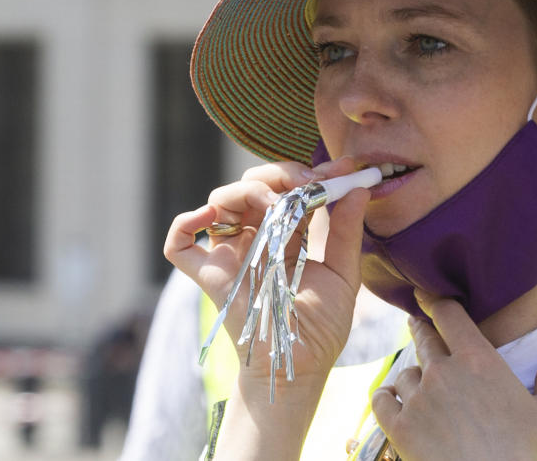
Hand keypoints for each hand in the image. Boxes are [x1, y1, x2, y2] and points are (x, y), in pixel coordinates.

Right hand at [163, 157, 370, 388]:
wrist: (299, 365)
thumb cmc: (321, 325)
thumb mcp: (343, 273)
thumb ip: (347, 231)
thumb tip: (357, 189)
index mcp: (285, 234)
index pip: (290, 190)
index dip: (310, 174)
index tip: (340, 170)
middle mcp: (255, 238)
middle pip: (252, 185)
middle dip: (278, 175)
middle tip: (305, 183)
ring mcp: (229, 254)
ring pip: (220, 201)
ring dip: (246, 190)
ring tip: (275, 205)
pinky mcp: (207, 274)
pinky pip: (179, 241)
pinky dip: (186, 221)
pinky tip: (211, 217)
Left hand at [371, 292, 536, 460]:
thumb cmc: (524, 453)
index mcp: (477, 360)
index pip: (449, 315)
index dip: (436, 301)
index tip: (426, 295)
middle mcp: (442, 371)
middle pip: (424, 338)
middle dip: (421, 330)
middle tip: (418, 325)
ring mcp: (418, 398)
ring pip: (405, 373)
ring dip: (411, 375)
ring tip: (417, 381)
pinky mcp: (400, 426)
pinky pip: (382, 400)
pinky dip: (384, 397)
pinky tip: (389, 397)